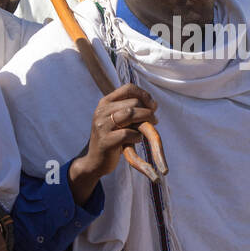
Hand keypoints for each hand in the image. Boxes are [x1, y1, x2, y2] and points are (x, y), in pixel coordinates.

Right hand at [68, 84, 157, 204]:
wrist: (95, 161)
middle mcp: (101, 111)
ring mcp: (102, 126)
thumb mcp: (120, 120)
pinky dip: (137, 137)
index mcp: (105, 102)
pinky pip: (128, 133)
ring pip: (131, 114)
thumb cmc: (112, 139)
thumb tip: (154, 105)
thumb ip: (133, 110)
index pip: (128, 88)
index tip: (153, 106)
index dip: (144, 95)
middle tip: (153, 121)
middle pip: (133, 103)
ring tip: (148, 130)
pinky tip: (136, 140)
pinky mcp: (106, 141)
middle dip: (148, 112)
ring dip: (145, 122)